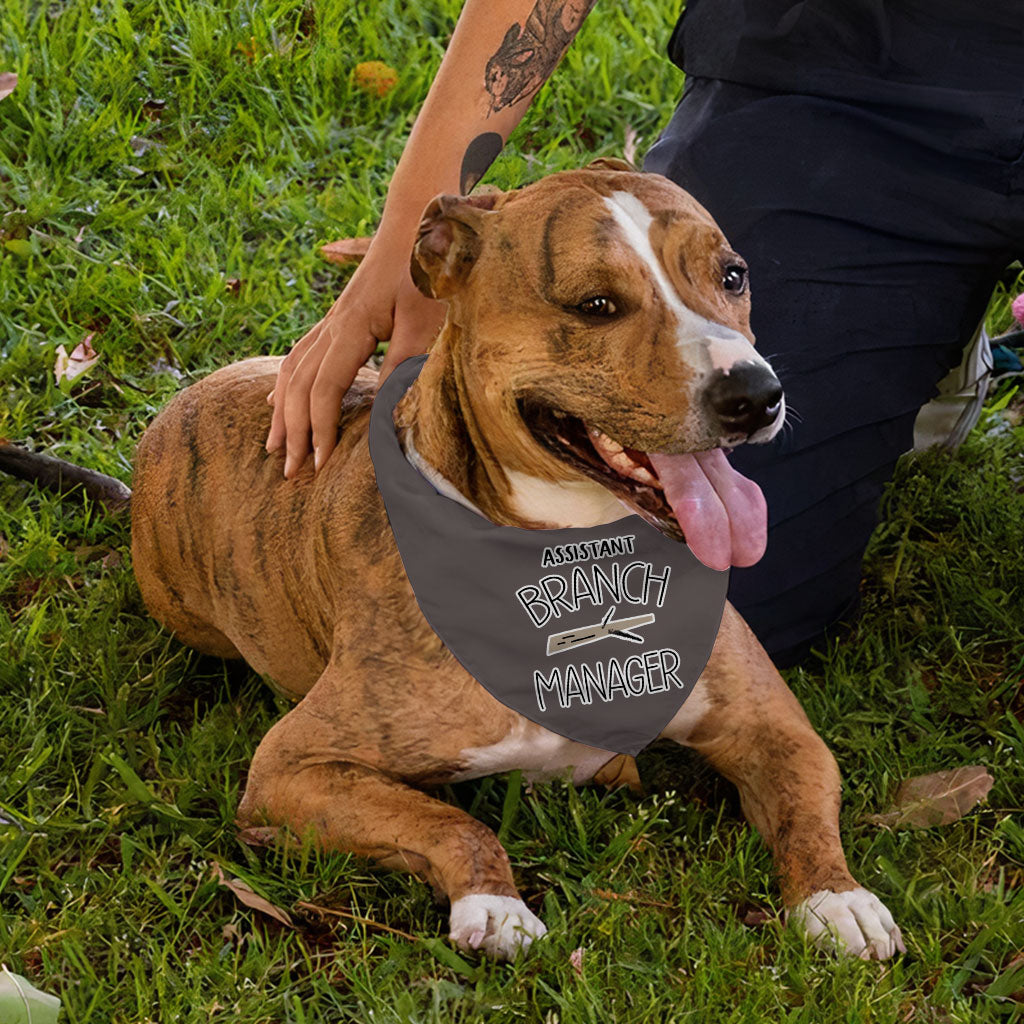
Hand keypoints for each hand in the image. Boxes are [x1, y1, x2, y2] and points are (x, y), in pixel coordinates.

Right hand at [266, 245, 445, 476]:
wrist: (419, 221)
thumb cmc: (427, 269)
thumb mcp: (425, 321)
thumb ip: (405, 365)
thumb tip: (387, 414)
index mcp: (350, 327)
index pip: (324, 389)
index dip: (320, 429)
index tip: (321, 465)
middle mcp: (332, 325)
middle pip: (298, 385)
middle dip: (293, 430)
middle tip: (291, 472)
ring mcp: (332, 320)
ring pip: (292, 370)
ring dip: (283, 411)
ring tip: (275, 446)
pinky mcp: (340, 318)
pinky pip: (299, 355)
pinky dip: (286, 384)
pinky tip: (278, 399)